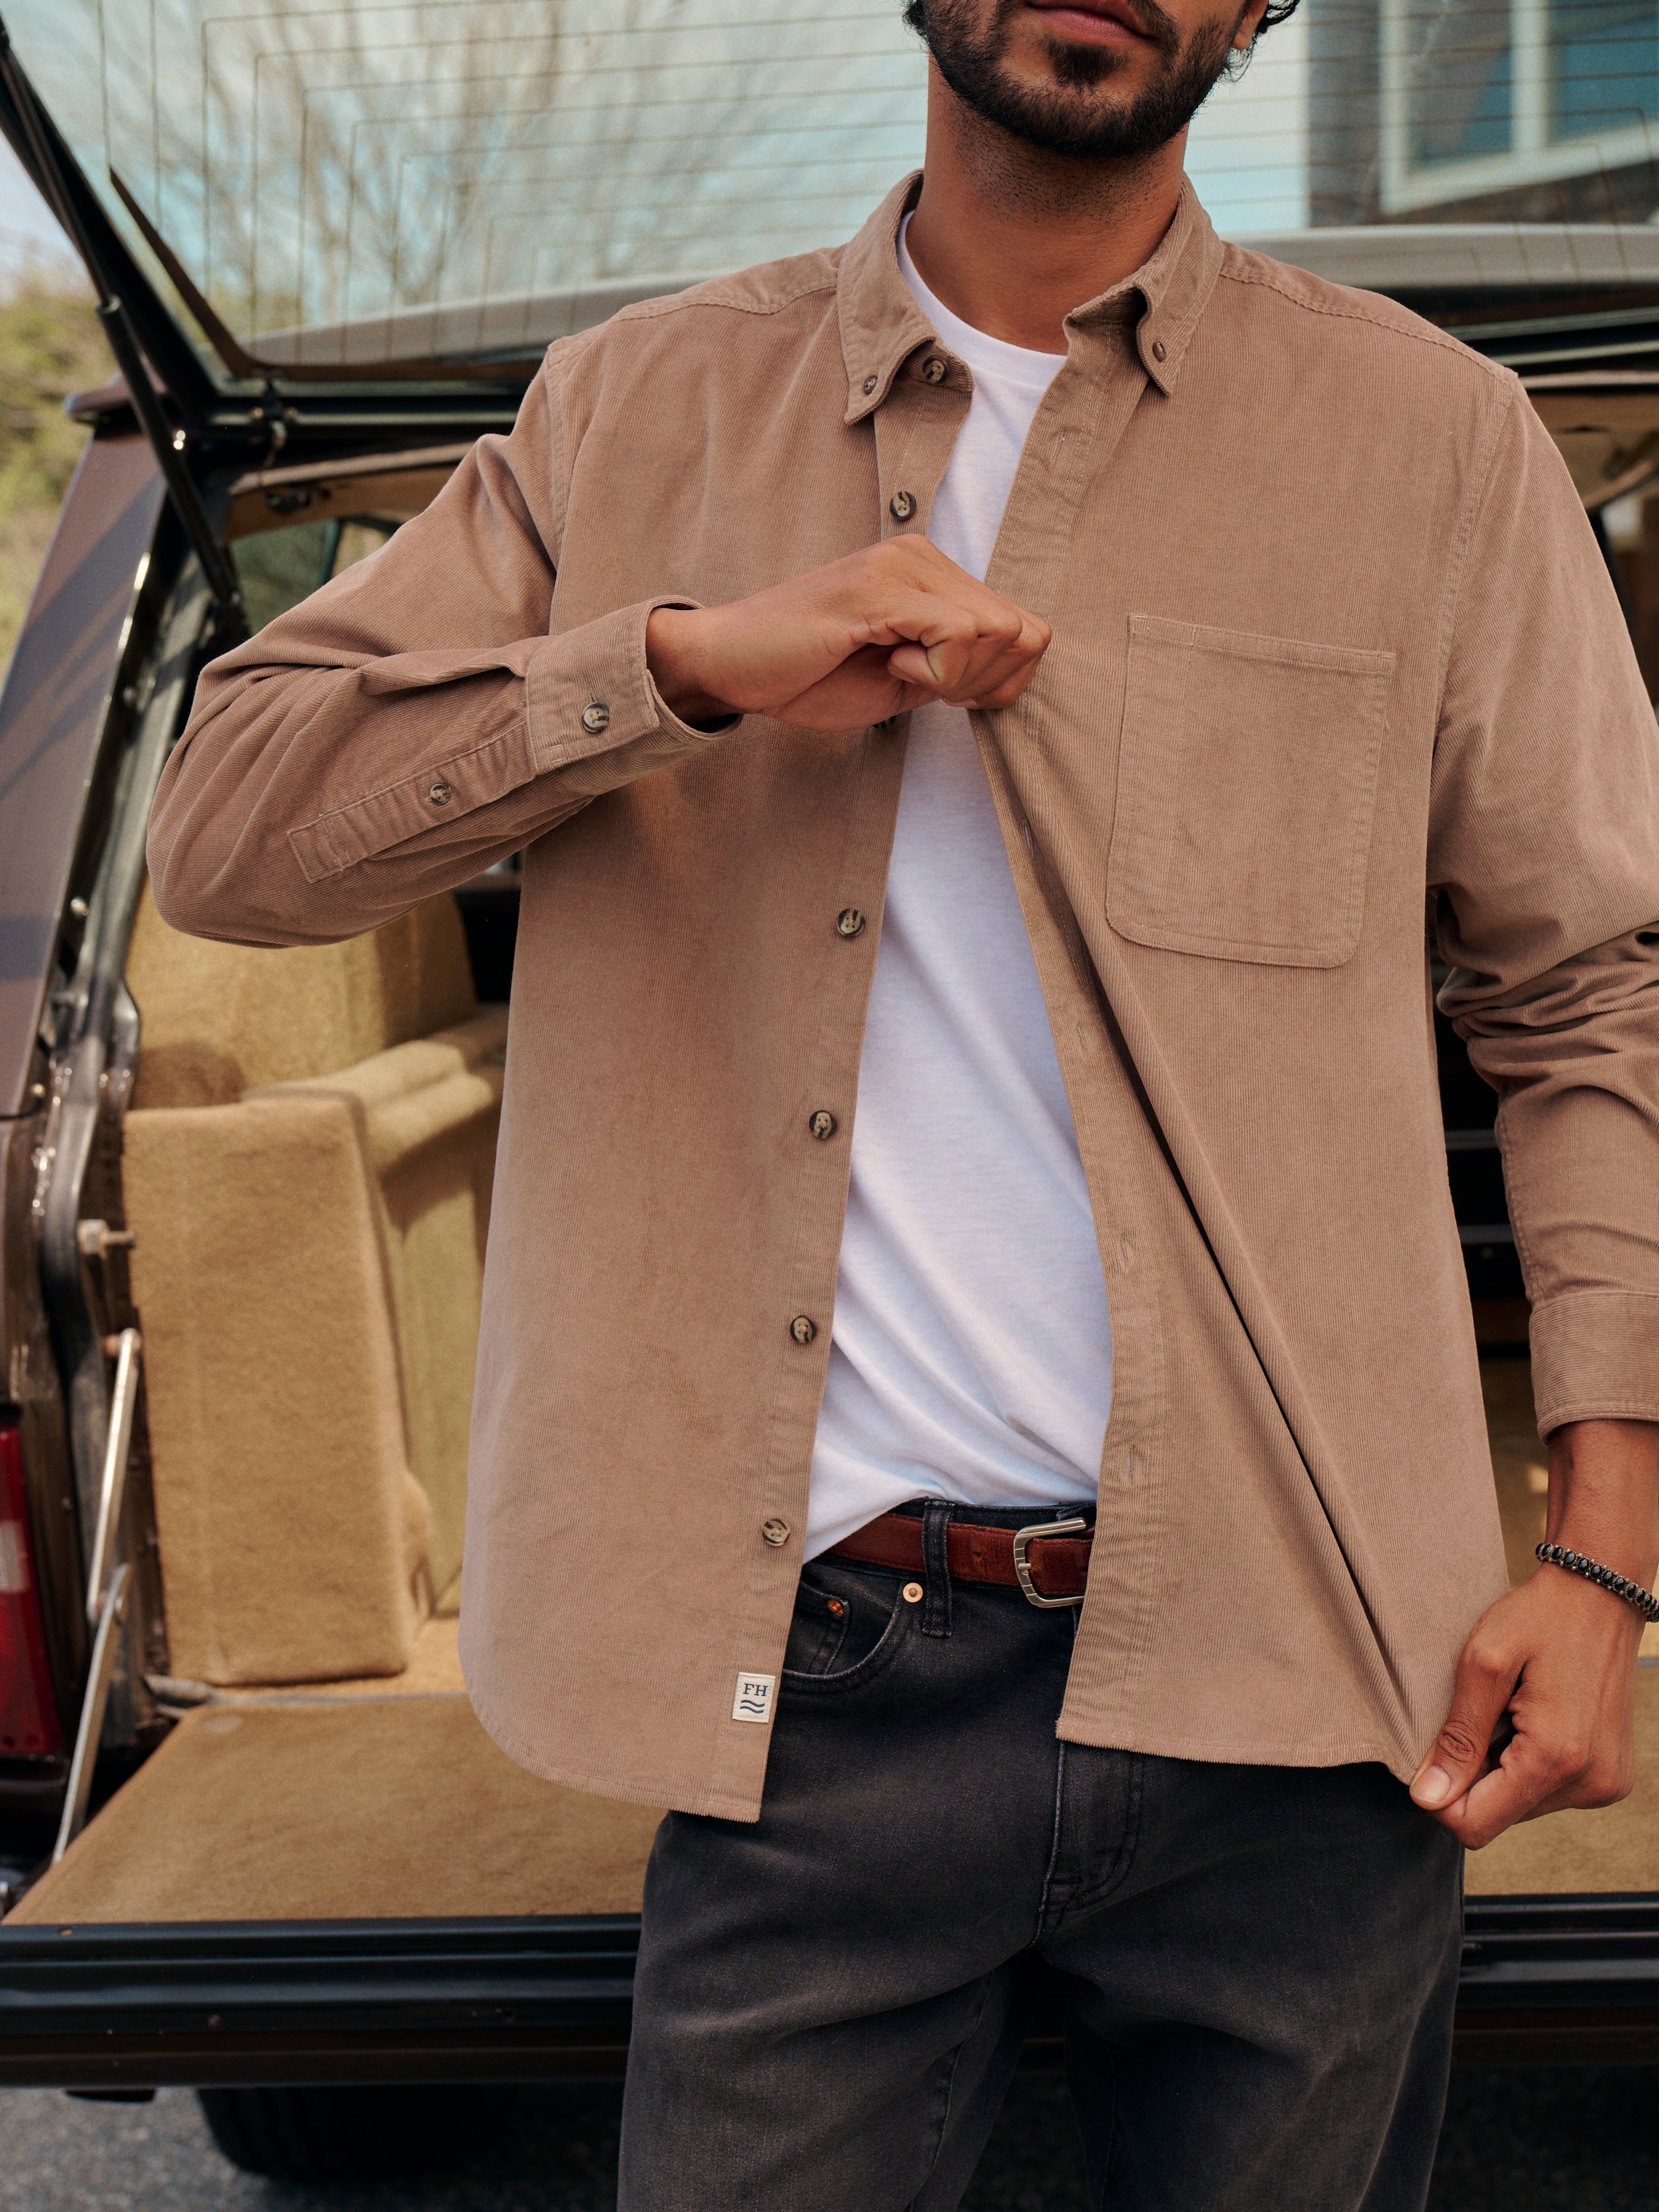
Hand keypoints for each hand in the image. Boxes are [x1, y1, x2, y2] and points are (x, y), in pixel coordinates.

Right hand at [645, 538, 1050, 729]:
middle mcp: (923, 556)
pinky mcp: (878, 588)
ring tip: (899, 671)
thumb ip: (956, 670)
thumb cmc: (807, 676)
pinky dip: (934, 672)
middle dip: (986, 683)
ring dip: (959, 677)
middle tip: (924, 687)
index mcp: (932, 574)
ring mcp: (902, 566)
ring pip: (999, 631)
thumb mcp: (903, 682)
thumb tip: (1009, 674)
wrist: (729, 665)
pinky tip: (888, 665)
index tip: (947, 694)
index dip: (1000, 680)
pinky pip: (957, 633)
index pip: (1027, 629)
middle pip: (1024, 632)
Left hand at [1410, 1417, 1657, 1847]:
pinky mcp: (1611, 1778)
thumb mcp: (1483, 1663)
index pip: (1476, 1824)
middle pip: (1498, 1817)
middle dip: (1475, 1777)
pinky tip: (1534, 1719)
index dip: (1441, 1797)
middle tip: (1482, 1717)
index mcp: (1556, 1757)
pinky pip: (1550, 1793)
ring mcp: (1605, 1784)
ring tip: (1513, 1713)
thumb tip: (1428, 1798)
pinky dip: (1530, 1764)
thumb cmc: (1540, 1618)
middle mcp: (1589, 1783)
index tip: (1435, 1753)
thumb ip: (1457, 1736)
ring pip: (1522, 1807)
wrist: (1601, 1595)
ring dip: (1503, 1769)